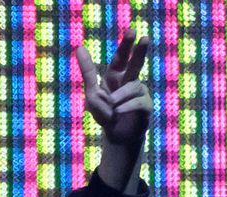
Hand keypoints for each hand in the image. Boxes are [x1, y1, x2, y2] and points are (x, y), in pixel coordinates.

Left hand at [75, 32, 152, 148]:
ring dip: (119, 96)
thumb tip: (79, 46)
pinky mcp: (147, 105)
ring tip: (112, 106)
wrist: (116, 136)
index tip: (132, 31)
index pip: (121, 58)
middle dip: (140, 51)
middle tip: (144, 38)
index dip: (126, 45)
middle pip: (136, 63)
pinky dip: (126, 106)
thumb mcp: (92, 92)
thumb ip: (88, 71)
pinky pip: (138, 101)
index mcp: (116, 76)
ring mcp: (140, 92)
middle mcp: (130, 81)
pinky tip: (119, 112)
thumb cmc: (104, 113)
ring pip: (133, 86)